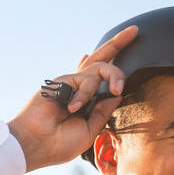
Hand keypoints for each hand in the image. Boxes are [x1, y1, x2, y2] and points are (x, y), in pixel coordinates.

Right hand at [7, 25, 137, 171]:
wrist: (37, 144)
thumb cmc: (60, 143)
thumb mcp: (90, 130)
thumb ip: (103, 112)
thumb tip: (116, 95)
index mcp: (85, 102)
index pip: (100, 83)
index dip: (111, 73)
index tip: (118, 70)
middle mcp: (79, 89)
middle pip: (100, 61)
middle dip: (118, 44)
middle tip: (135, 30)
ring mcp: (72, 83)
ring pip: (101, 67)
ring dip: (114, 76)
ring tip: (117, 90)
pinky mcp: (64, 79)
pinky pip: (87, 79)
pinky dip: (85, 93)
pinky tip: (74, 107)